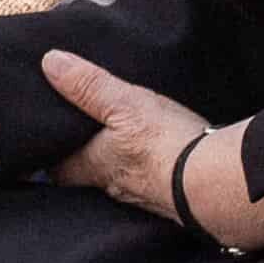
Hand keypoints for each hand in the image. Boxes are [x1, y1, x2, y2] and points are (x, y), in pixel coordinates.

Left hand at [35, 52, 263, 247]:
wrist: (218, 184)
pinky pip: (155, 186)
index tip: (45, 143)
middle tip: (82, 141)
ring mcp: (146, 198)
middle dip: (85, 161)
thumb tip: (50, 63)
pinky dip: (153, 173)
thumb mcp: (124, 104)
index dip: (51, 156)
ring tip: (122, 145)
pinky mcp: (175, 199)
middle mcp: (115, 187)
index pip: (59, 169)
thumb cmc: (165, 144)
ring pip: (121, 182)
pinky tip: (162, 161)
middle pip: (88, 178)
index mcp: (94, 166)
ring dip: (121, 166)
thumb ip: (88, 86)